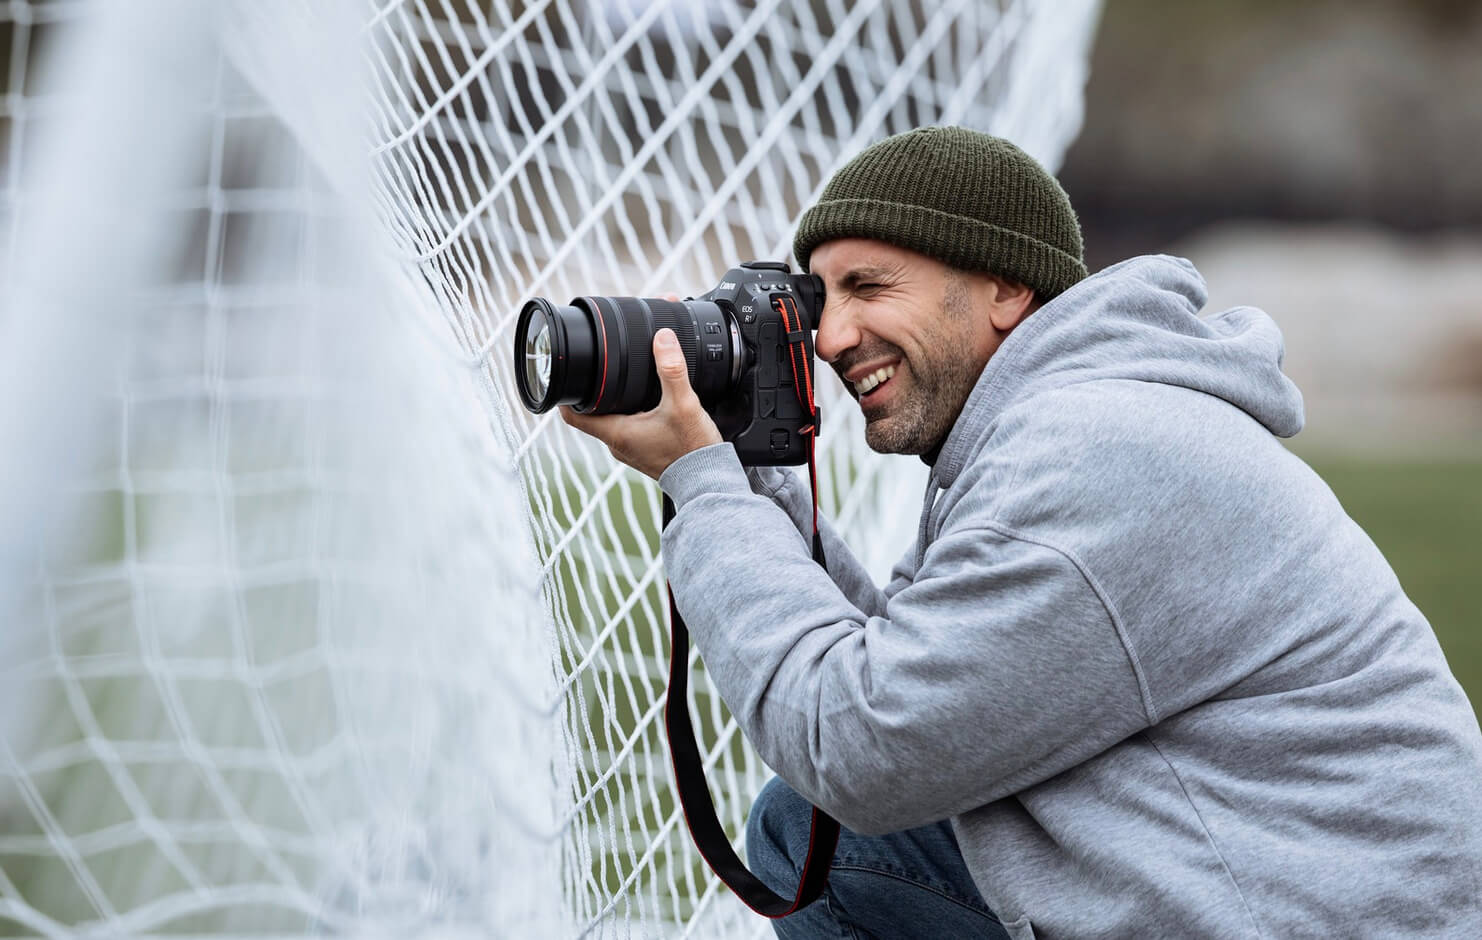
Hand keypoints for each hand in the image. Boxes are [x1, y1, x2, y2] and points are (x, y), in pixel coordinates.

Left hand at [561, 328, 722, 480]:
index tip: (566, 377)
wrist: (709, 481)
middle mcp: (618, 446)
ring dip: (613, 406)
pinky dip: (631, 416)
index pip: (572, 416)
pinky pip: (629, 432)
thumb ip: (672, 370)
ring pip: (611, 423)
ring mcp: (631, 452)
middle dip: (593, 394)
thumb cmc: (692, 450)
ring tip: (623, 385)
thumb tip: (663, 338)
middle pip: (591, 416)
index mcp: (616, 433)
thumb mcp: (683, 404)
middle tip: (598, 372)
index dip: (564, 395)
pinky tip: (648, 406)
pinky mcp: (646, 454)